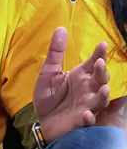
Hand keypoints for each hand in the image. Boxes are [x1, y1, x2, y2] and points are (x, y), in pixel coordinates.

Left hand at [34, 27, 109, 142]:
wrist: (43, 119)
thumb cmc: (49, 96)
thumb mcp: (48, 72)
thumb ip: (55, 53)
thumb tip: (61, 29)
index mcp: (81, 76)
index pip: (93, 63)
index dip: (99, 54)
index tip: (102, 44)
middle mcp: (88, 89)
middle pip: (101, 80)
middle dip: (103, 72)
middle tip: (100, 64)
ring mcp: (87, 105)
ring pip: (100, 100)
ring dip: (103, 95)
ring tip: (104, 89)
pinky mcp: (80, 120)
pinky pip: (88, 119)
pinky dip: (88, 117)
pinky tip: (87, 114)